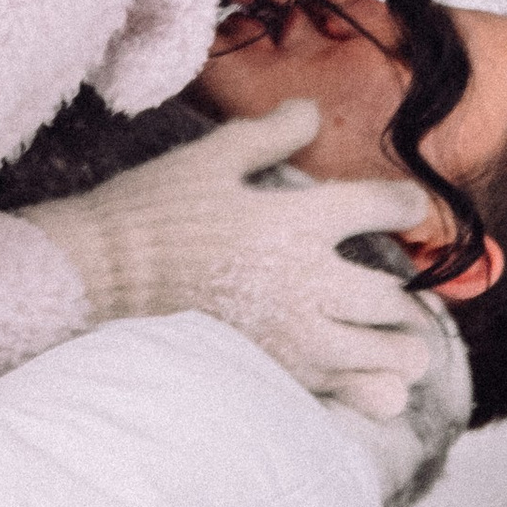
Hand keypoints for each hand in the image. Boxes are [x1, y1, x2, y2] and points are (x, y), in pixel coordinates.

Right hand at [17, 96, 435, 419]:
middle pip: (396, 300)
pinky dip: (367, 388)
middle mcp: (308, 285)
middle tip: (399, 295)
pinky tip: (359, 377)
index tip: (407, 207)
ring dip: (398, 348)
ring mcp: (295, 340)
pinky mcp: (276, 378)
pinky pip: (349, 395)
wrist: (97, 280)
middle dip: (409, 298)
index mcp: (298, 222)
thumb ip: (270, 133)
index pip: (383, 209)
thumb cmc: (152, 213)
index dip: (406, 205)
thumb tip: (312, 111)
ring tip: (389, 342)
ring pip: (387, 358)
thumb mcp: (209, 158)